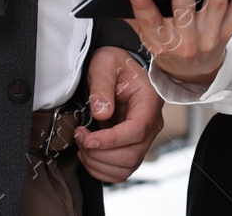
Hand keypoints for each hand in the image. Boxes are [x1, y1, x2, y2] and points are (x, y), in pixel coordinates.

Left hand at [74, 47, 164, 182]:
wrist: (117, 66)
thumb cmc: (115, 62)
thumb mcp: (104, 63)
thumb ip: (102, 86)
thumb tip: (102, 113)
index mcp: (149, 101)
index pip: (136, 130)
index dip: (111, 140)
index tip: (88, 138)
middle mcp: (151, 123)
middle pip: (132, 154)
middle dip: (100, 153)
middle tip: (80, 136)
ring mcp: (143, 137)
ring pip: (126, 167)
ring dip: (98, 163)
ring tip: (82, 145)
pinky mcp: (132, 146)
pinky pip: (121, 170)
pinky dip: (101, 169)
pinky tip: (88, 153)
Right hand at [123, 0, 231, 88]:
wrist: (192, 73)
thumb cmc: (166, 44)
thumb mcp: (145, 36)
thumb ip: (136, 13)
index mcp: (159, 40)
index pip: (148, 23)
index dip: (142, 7)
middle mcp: (185, 40)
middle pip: (184, 13)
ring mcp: (209, 36)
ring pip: (217, 6)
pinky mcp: (228, 30)